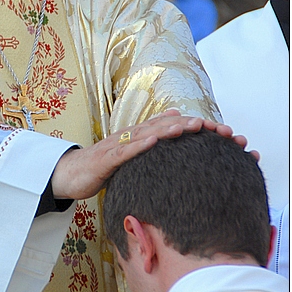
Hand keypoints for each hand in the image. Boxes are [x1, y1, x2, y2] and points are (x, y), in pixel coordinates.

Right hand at [51, 110, 256, 199]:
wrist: (70, 174)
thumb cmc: (102, 166)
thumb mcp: (130, 153)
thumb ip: (151, 138)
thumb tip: (175, 118)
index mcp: (139, 135)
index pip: (171, 127)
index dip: (195, 127)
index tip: (222, 132)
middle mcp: (131, 135)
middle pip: (164, 126)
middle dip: (190, 125)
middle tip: (214, 127)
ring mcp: (118, 145)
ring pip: (146, 134)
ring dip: (168, 130)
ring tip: (188, 127)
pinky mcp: (106, 159)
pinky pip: (124, 151)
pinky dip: (139, 145)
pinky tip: (152, 142)